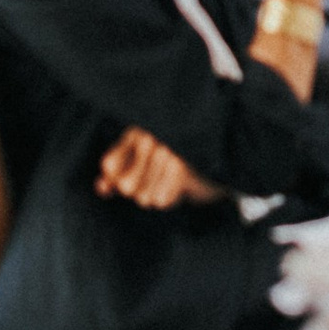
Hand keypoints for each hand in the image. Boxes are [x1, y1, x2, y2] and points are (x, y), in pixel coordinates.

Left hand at [96, 126, 219, 207]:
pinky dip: (170, 198)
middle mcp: (151, 136)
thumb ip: (120, 174)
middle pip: (125, 185)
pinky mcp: (181, 167)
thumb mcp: (146, 162)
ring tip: (174, 181)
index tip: (134, 178)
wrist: (227, 157)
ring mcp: (166, 150)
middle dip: (141, 191)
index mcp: (139, 130)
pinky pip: (160, 200)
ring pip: (143, 196)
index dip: (118, 180)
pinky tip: (182, 186)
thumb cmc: (181, 161)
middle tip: (160, 180)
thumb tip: (101, 188)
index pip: (109, 165)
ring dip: (158, 195)